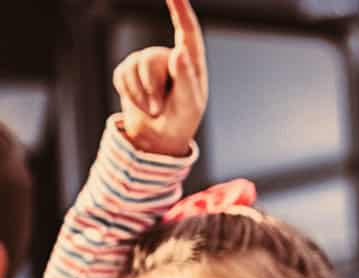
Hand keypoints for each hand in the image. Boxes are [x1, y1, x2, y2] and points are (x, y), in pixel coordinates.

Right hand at [112, 0, 207, 157]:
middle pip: (151, 59)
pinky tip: (141, 104)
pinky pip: (121, 76)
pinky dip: (129, 95)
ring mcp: (146, 61)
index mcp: (191, 62)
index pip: (187, 30)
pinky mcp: (128, 69)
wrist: (159, 137)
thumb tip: (179, 51)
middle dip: (151, 88)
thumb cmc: (182, 121)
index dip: (180, 9)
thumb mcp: (188, 104)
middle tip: (158, 110)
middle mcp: (169, 56)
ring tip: (153, 110)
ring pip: (134, 67)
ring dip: (141, 95)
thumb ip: (186, 79)